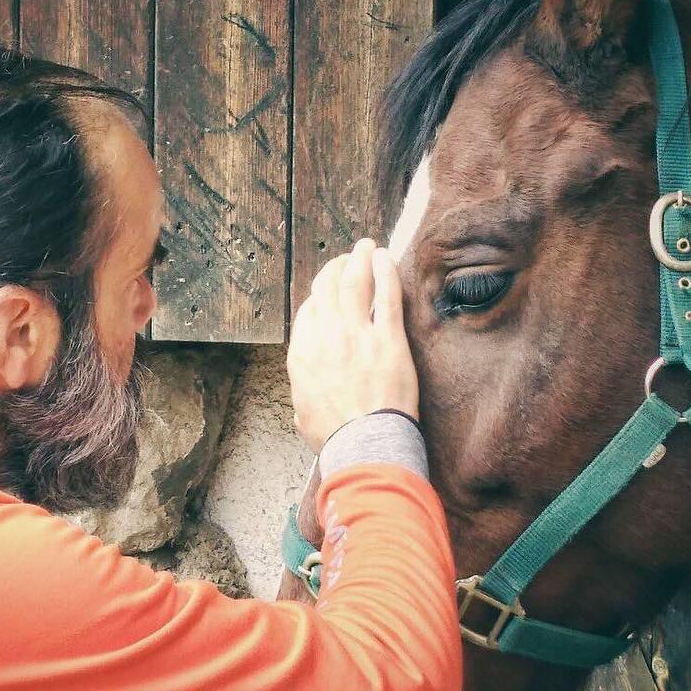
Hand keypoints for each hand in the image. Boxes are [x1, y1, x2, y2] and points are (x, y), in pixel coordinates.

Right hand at [287, 239, 419, 451]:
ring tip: (365, 245)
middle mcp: (326, 337)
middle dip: (336, 267)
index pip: (309, 310)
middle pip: (328, 288)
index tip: (330, 289)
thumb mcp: (302, 414)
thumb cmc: (335, 436)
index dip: (320, 294)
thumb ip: (303, 394)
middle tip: (348, 258)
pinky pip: (386, 295)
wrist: (363, 444)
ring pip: (354, 282)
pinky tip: (386, 257)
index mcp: (302, 354)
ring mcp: (357, 334)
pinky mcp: (388, 338)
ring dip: (359, 257)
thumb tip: (305, 397)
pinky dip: (385, 271)